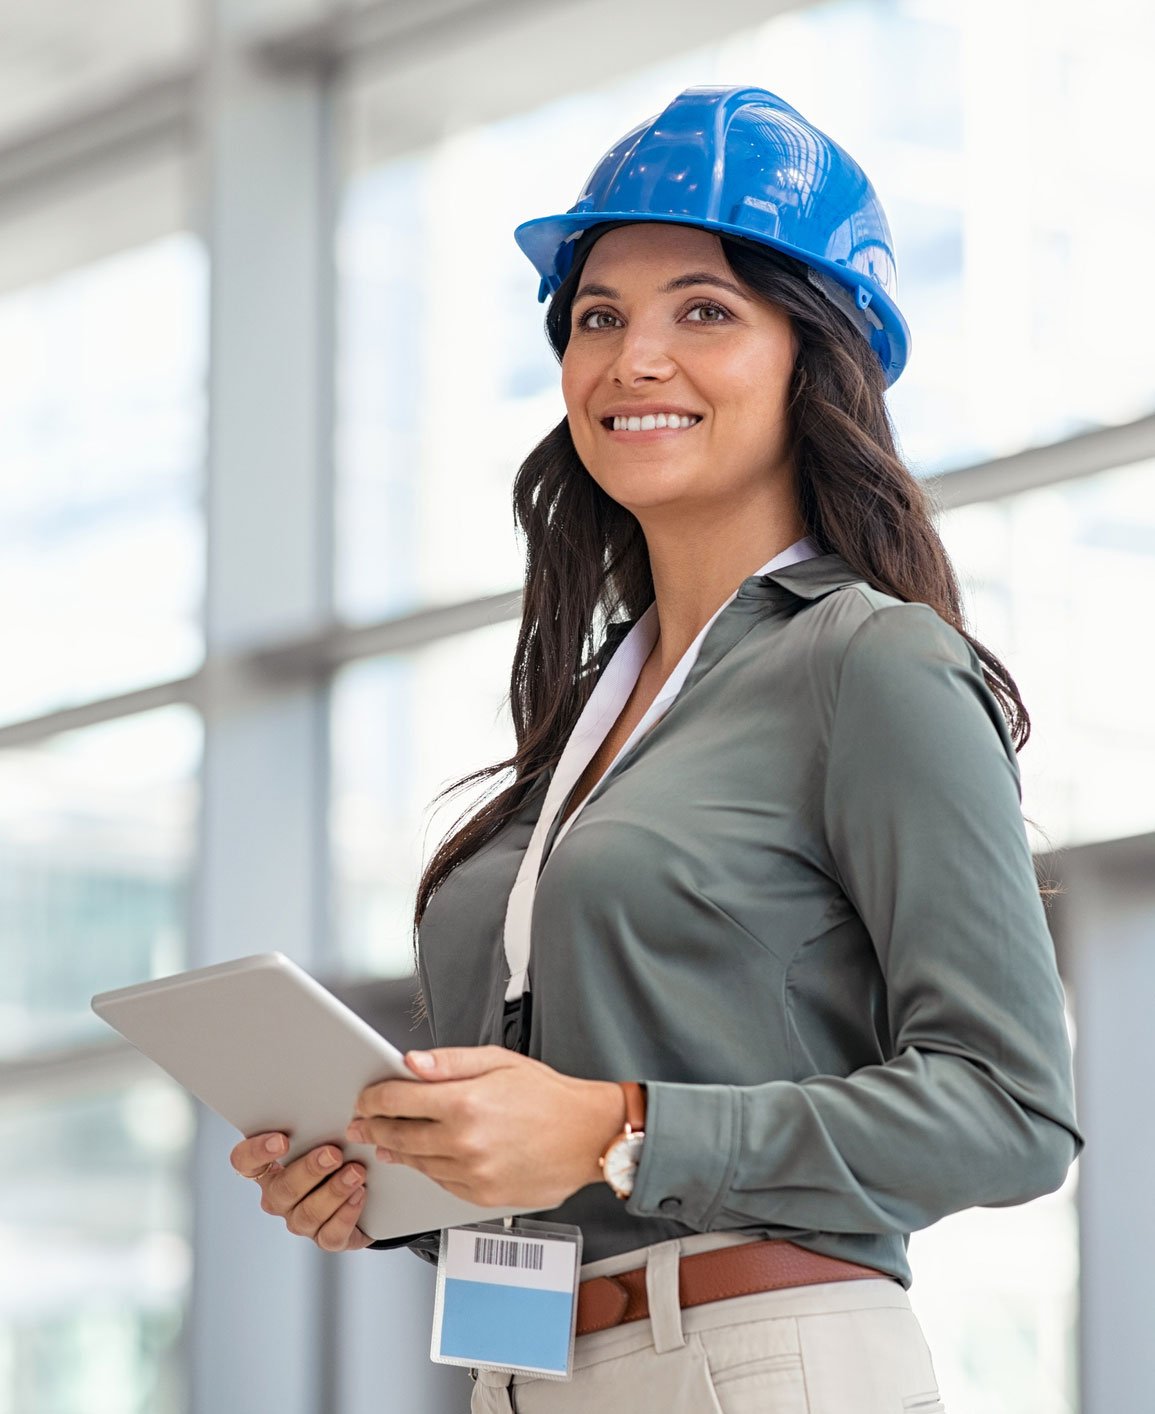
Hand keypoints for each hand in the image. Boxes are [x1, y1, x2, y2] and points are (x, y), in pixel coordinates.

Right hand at [230, 1132, 372, 1251]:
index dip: (257, 1152)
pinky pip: (330, 1235)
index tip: (282, 1139)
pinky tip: (360, 1195)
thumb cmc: (339, 1151)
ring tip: (357, 1173)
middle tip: (334, 1153)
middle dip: (309, 1170)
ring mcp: (300, 1221)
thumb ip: (319, 1124)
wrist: (369, 1191)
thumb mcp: (326, 1135)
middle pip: (282, 1189)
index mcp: (269, 1168)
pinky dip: (346, 1214)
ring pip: (308, 1213)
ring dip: (334, 1191)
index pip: (244, 1161)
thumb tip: (333, 1106)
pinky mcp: (326, 1239)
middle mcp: (278, 1197)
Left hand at [346, 1047, 625, 1210]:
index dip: (374, 1098)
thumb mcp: (499, 1061)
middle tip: (362, 1124)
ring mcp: (473, 1174)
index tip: (366, 1098)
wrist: (588, 1136)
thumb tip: (411, 1061)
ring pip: (417, 1163)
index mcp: (465, 1103)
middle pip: (399, 1136)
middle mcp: (465, 1142)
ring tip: (387, 1142)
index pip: (398, 1100)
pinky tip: (424, 1158)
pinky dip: (427, 1169)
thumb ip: (450, 1062)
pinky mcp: (482, 1197)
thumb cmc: (549, 1096)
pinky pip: (440, 1182)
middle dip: (375, 1127)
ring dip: (396, 1151)